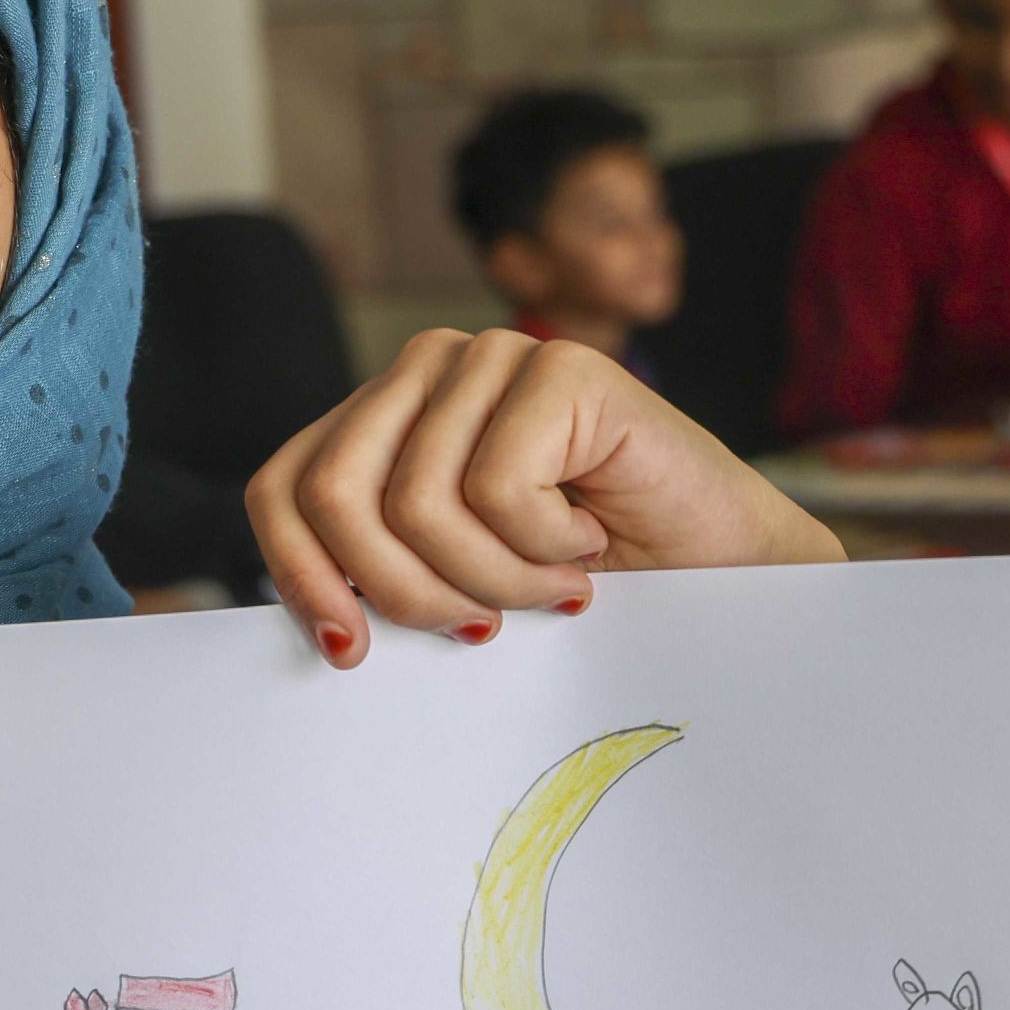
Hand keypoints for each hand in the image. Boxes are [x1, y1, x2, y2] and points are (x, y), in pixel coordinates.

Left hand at [246, 330, 841, 664]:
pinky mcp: (559, 367)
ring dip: (491, 580)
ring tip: (553, 589)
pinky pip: (497, 488)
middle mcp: (426, 371)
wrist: (727, 578)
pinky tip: (592, 541)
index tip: (348, 650)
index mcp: (385, 421)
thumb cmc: (596, 587)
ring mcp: (491, 358)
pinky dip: (545, 548)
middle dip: (401, 589)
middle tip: (479, 631)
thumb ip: (380, 577)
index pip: (281, 486)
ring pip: (415, 502)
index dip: (296, 574)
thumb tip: (315, 623)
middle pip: (333, 492)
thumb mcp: (456, 588)